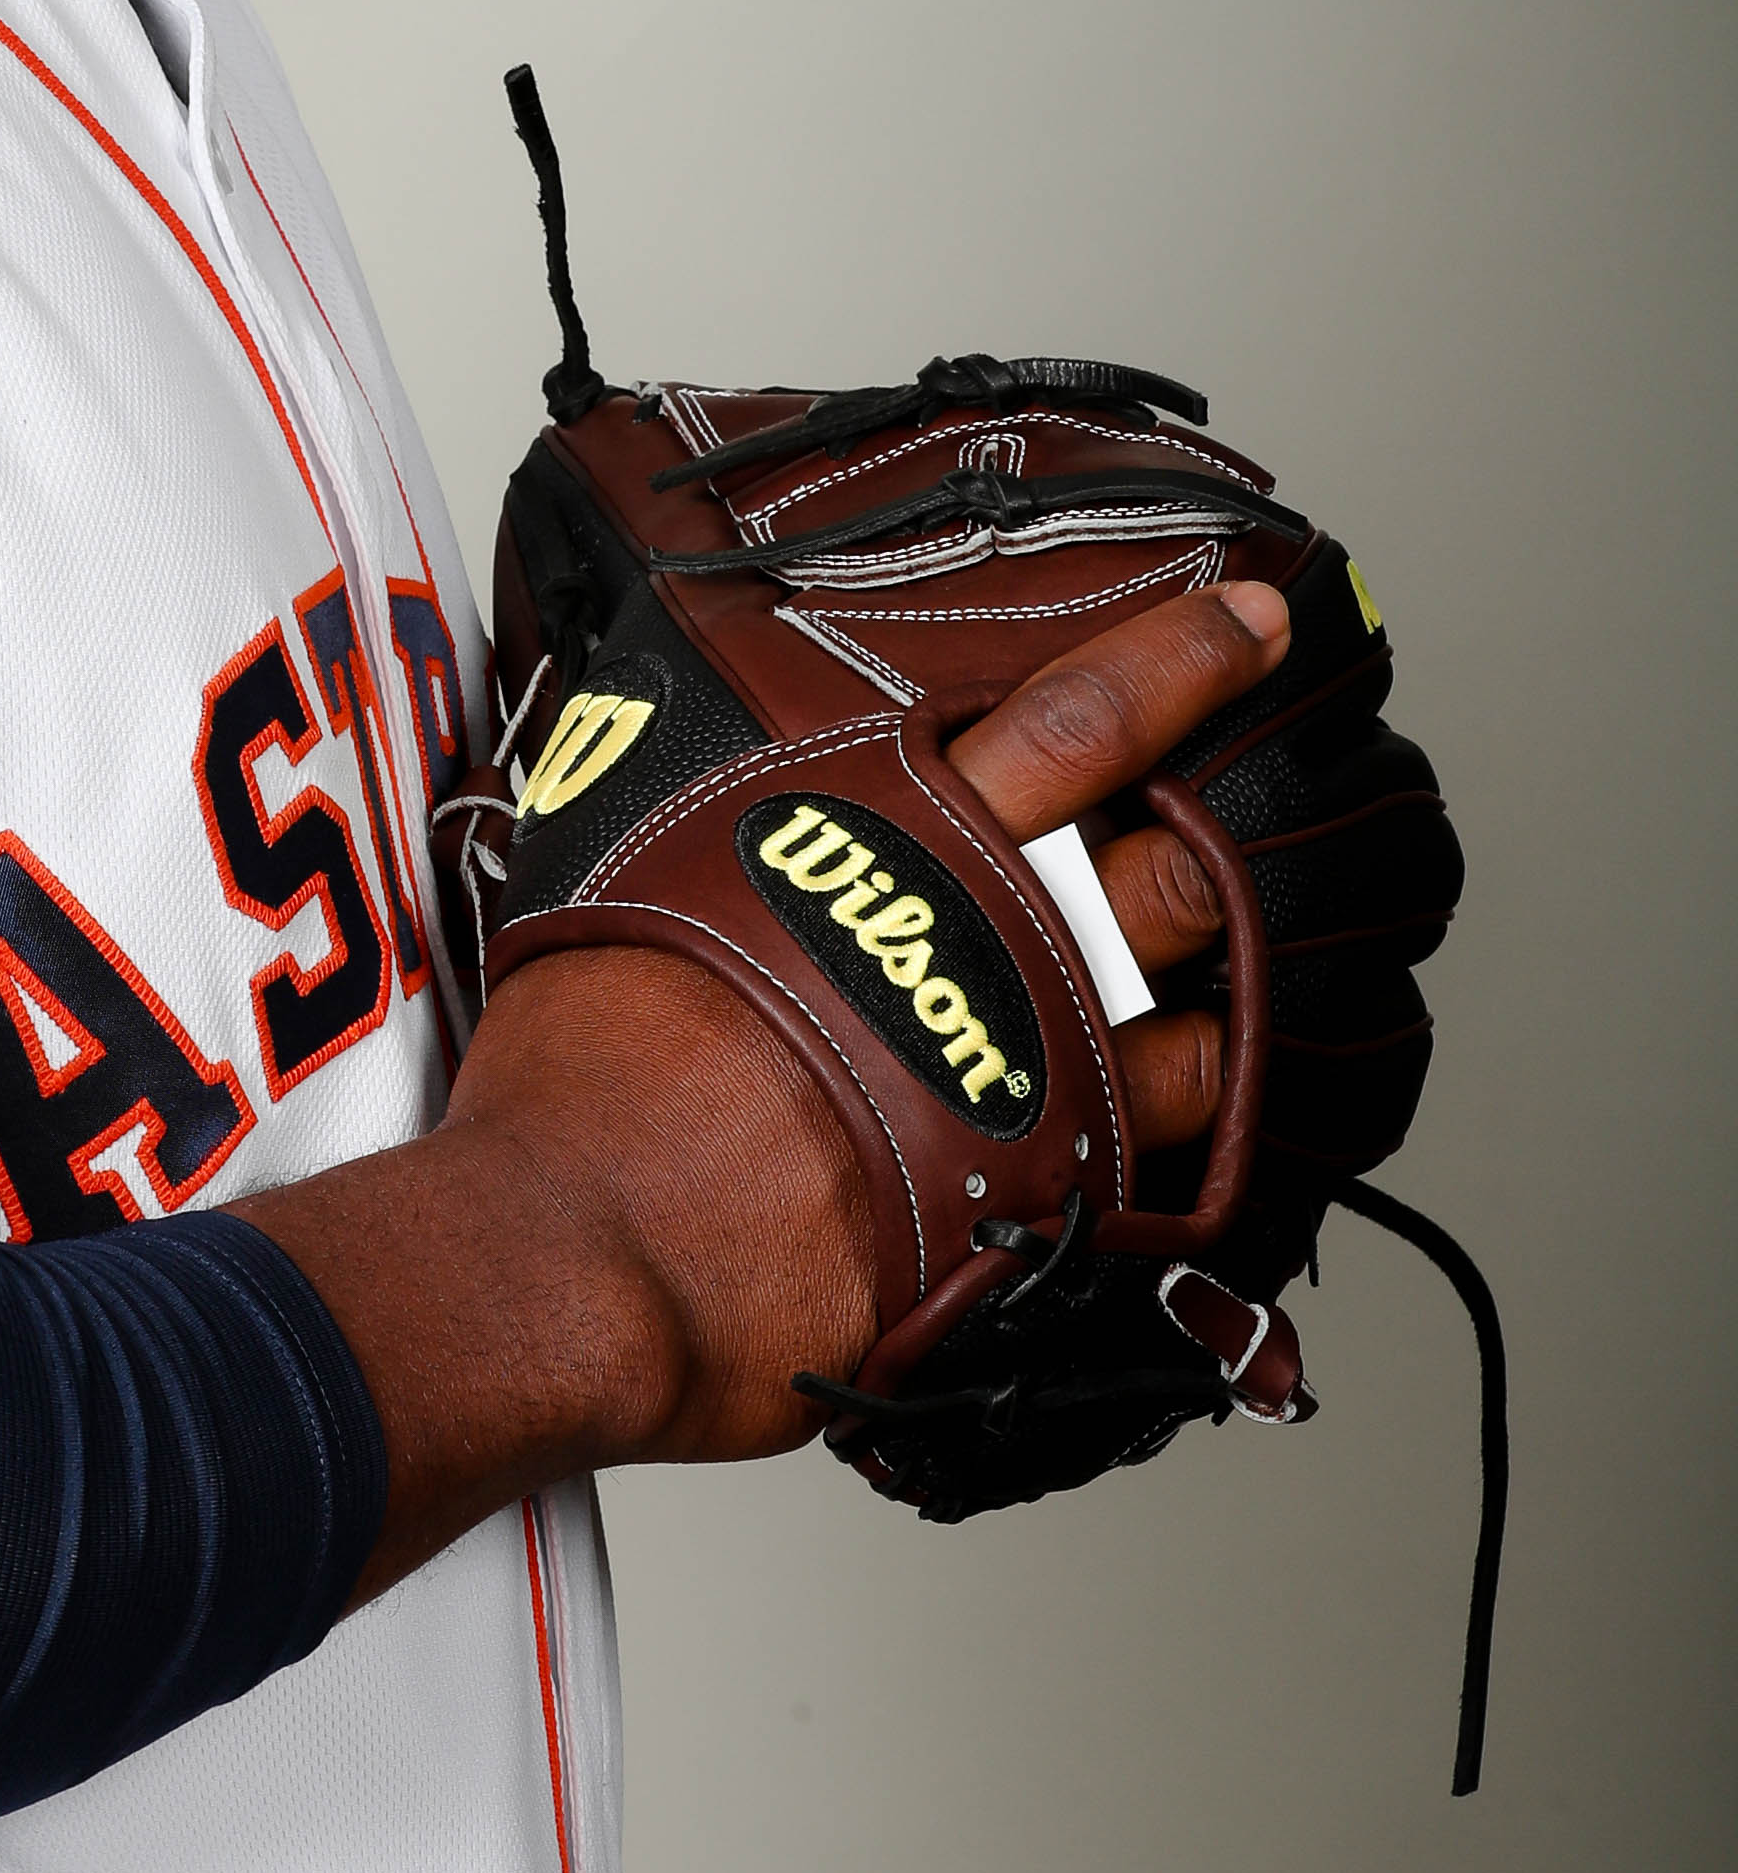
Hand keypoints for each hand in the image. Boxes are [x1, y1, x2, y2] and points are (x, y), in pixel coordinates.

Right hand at [235, 582, 1291, 1595]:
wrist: (587, 1247)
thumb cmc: (578, 1076)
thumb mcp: (618, 873)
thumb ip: (690, 812)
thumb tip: (657, 752)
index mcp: (893, 840)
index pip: (1083, 721)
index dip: (1187, 662)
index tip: (1259, 625)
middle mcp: (989, 954)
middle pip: (1184, 880)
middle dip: (1245, 854)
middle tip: (1293, 827)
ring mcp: (1029, 1092)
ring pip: (1203, 1040)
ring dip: (1225, 1024)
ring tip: (1233, 1010)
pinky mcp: (1035, 1218)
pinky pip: (1159, 1186)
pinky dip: (1182, 1164)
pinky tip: (1175, 1153)